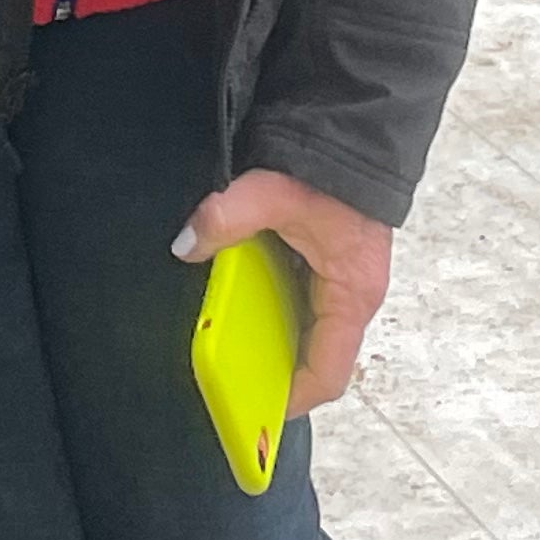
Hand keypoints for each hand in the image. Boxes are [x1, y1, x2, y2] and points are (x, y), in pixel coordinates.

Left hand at [173, 167, 394, 416]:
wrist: (353, 128)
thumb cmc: (328, 170)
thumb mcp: (272, 194)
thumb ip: (226, 218)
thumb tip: (186, 243)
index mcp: (351, 295)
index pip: (328, 372)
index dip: (294, 398)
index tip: (257, 411)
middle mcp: (352, 296)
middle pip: (315, 355)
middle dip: (275, 371)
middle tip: (232, 380)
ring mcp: (342, 280)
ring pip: (307, 328)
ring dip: (272, 337)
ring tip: (229, 346)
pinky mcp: (329, 261)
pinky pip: (301, 300)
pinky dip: (273, 307)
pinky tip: (240, 300)